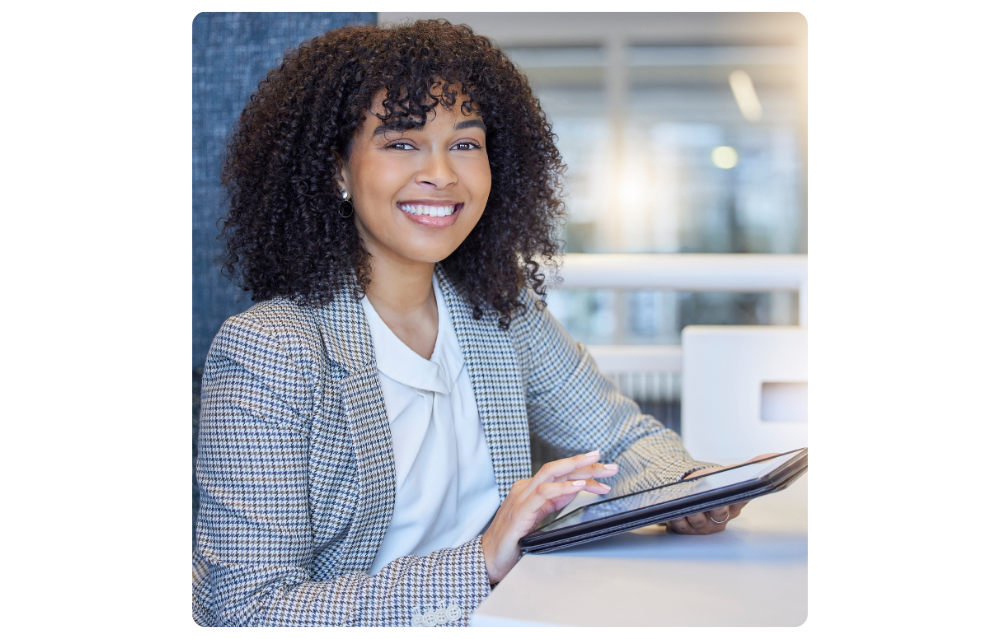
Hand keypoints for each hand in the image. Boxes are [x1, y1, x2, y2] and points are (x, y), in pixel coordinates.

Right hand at [481, 450, 618, 582]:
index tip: (604, 469)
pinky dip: (562, 488)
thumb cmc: (512, 541)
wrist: (488, 559)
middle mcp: (524, 489)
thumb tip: (575, 489)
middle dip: (585, 464)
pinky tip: (578, 486)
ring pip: (551, 473)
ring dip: (577, 470)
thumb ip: (554, 502)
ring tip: (599, 470)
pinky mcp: (519, 512)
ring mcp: (521, 498)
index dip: (583, 469)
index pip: (560, 474)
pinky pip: (543, 494)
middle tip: (609, 464)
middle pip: (558, 468)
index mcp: (530, 490)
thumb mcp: (539, 518)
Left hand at [666, 453, 780, 534]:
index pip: (737, 503)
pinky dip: (678, 520)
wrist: (691, 489)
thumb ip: (752, 464)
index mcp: (734, 506)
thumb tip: (775, 455)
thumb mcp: (730, 473)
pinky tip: (676, 514)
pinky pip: (682, 527)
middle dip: (712, 507)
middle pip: (718, 514)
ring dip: (692, 513)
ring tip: (686, 505)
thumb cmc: (713, 483)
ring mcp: (705, 525)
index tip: (727, 499)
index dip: (731, 502)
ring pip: (699, 521)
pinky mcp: (688, 529)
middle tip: (705, 499)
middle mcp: (722, 519)